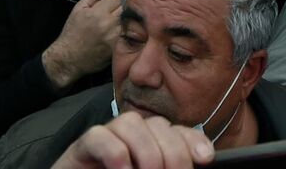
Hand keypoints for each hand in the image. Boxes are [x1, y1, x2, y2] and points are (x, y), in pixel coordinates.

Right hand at [43, 0, 121, 88]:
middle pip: (126, 7)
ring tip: (115, 22)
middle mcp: (109, 25)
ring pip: (130, 19)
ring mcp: (116, 37)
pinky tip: (117, 32)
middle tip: (113, 12)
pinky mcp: (119, 48)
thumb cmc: (73, 32)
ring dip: (125, 18)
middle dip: (121, 7)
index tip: (109, 3)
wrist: (69, 58)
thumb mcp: (78, 8)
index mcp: (98, 13)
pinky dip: (126, 30)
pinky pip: (129, 33)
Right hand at [53, 110, 215, 168]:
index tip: (205, 159)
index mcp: (150, 146)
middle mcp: (130, 137)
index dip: (192, 141)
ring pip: (131, 122)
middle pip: (158, 125)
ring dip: (147, 151)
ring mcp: (106, 138)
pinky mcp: (80, 147)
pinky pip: (99, 135)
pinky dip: (115, 152)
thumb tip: (196, 162)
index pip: (176, 132)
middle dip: (172, 153)